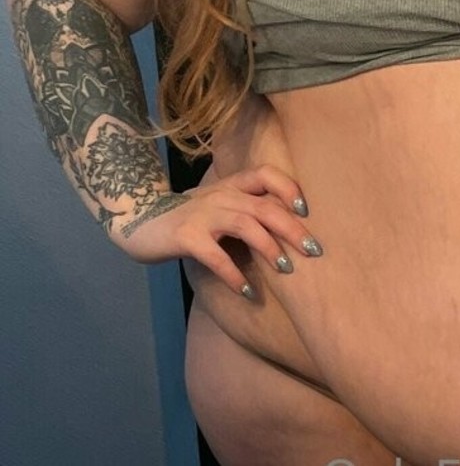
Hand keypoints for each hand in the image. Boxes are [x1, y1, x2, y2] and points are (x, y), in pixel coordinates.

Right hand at [113, 162, 318, 297]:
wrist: (139, 219)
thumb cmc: (189, 216)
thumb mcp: (219, 205)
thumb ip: (246, 209)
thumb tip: (286, 229)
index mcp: (232, 185)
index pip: (266, 174)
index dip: (289, 188)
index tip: (307, 210)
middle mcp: (222, 195)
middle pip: (265, 205)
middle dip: (292, 227)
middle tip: (314, 250)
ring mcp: (204, 214)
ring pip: (245, 224)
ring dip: (269, 247)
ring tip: (286, 269)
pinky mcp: (187, 237)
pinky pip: (215, 255)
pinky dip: (234, 274)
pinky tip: (247, 291)